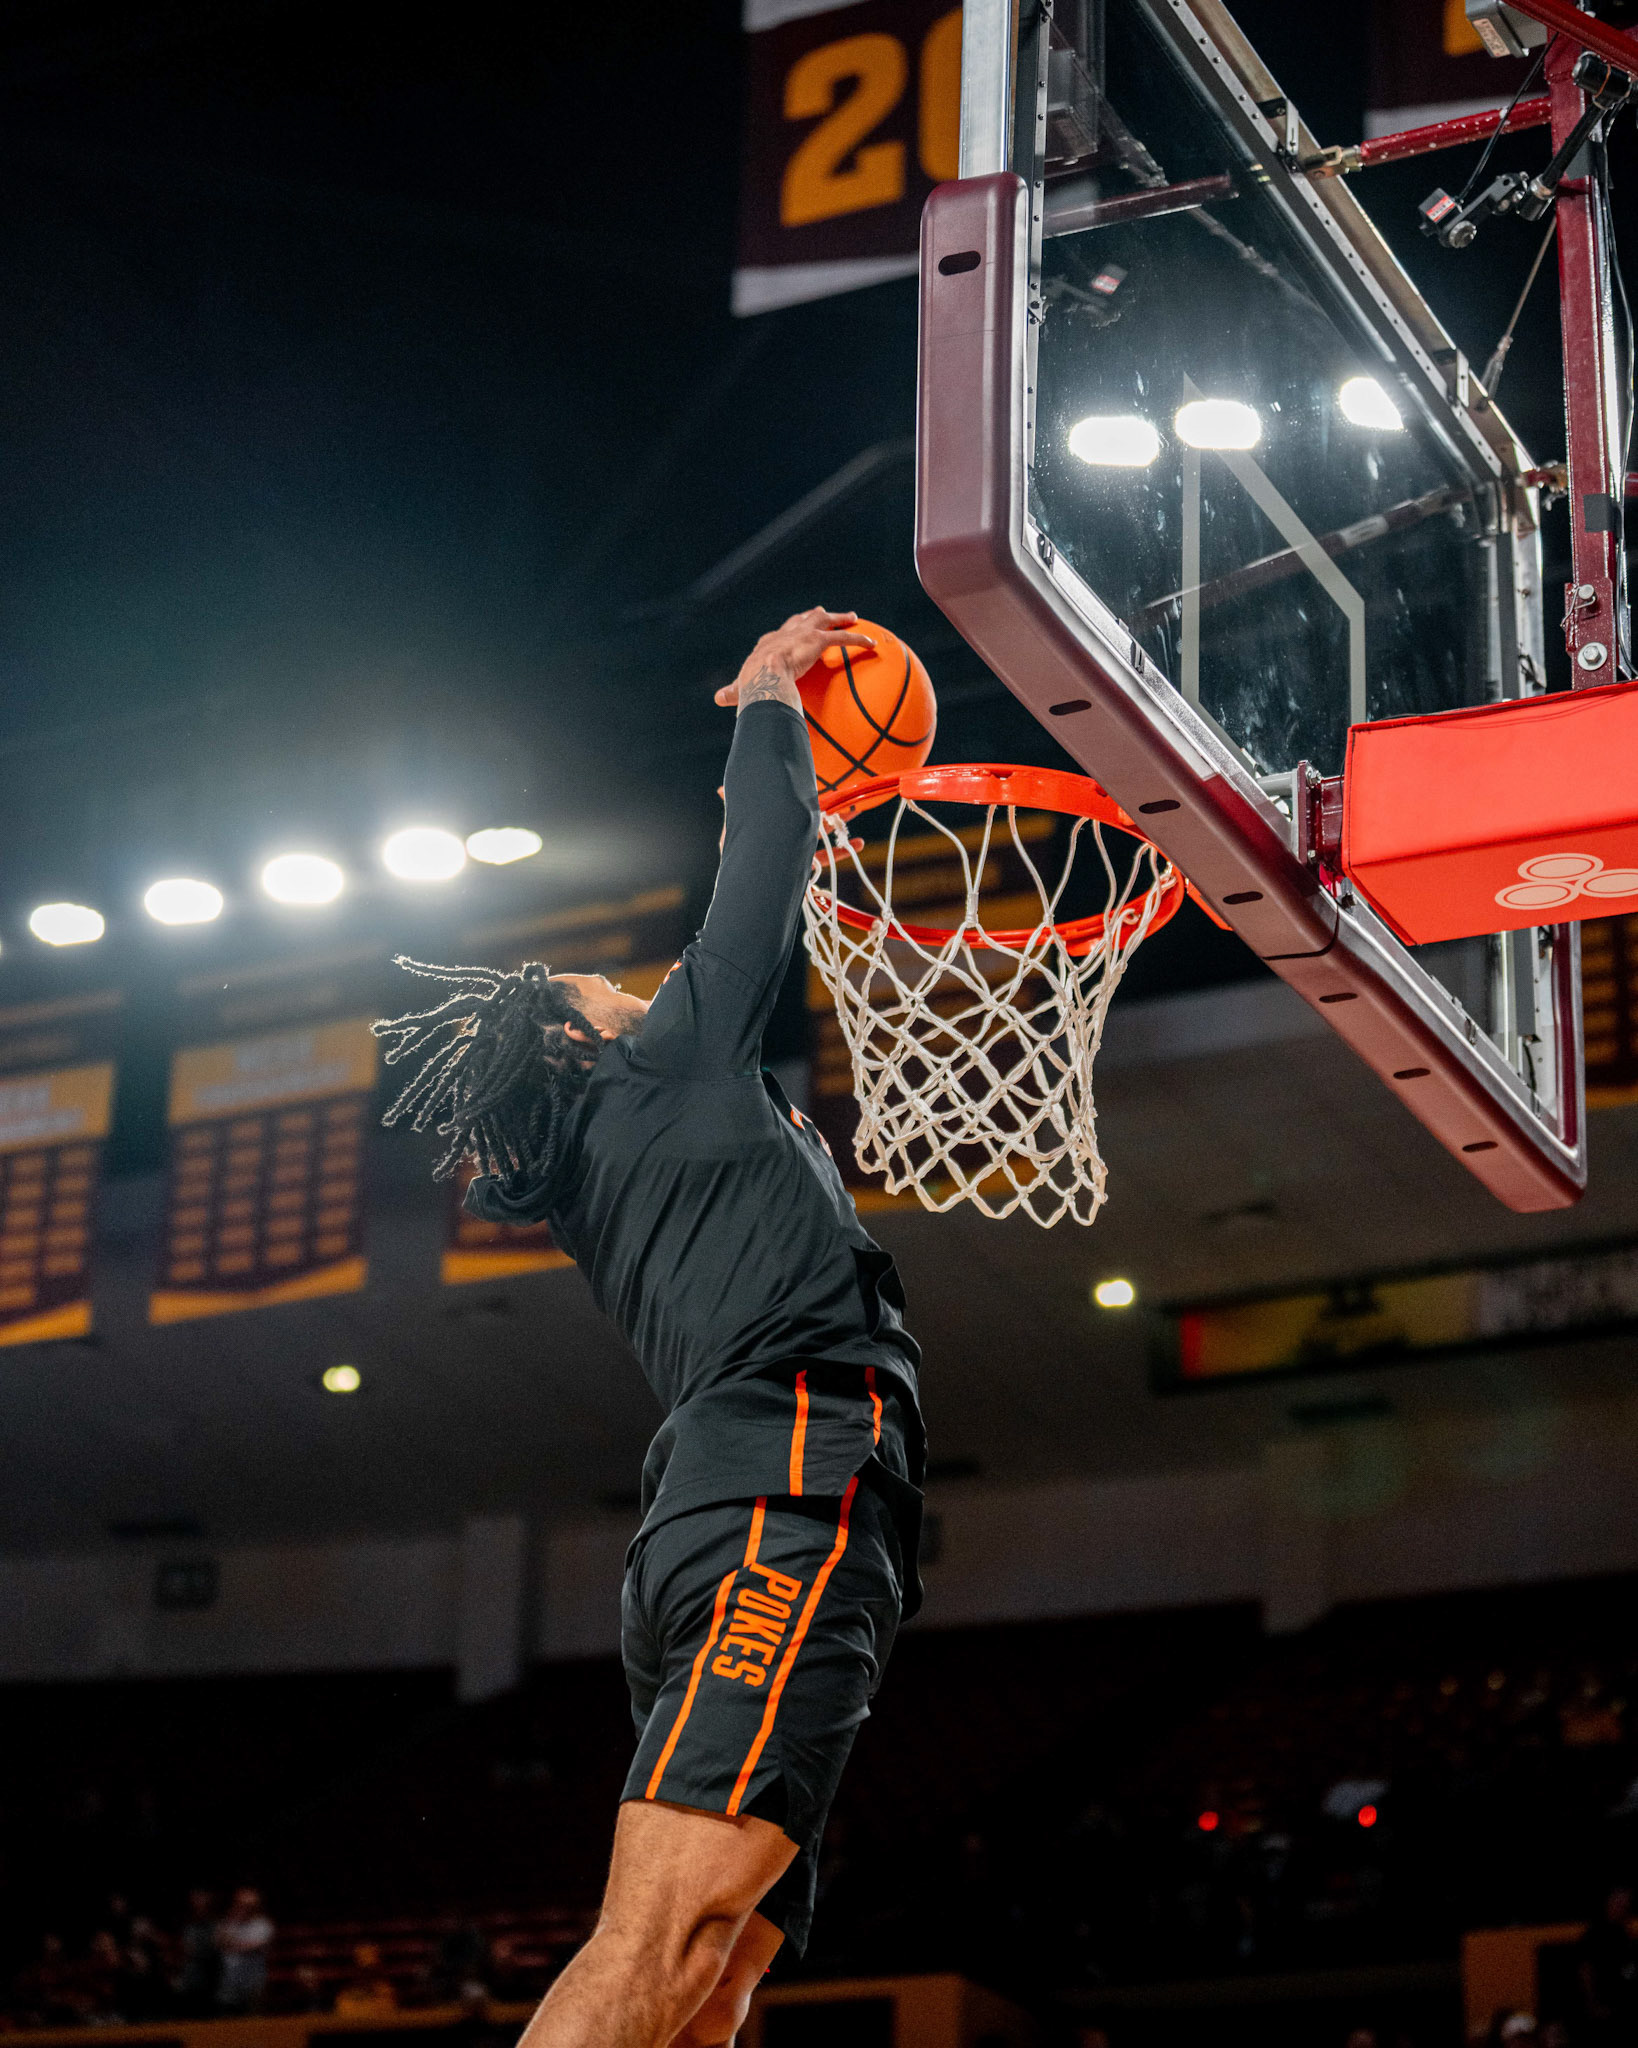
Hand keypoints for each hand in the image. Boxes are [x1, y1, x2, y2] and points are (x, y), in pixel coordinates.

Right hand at [714, 608, 874, 708]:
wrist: (763, 677)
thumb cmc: (750, 684)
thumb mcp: (740, 688)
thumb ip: (732, 692)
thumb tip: (717, 699)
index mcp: (769, 643)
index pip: (781, 632)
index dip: (789, 628)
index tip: (794, 626)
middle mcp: (786, 633)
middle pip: (803, 618)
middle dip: (815, 615)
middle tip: (824, 612)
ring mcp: (803, 634)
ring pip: (826, 621)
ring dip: (841, 619)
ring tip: (854, 617)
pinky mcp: (817, 641)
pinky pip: (844, 639)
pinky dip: (859, 640)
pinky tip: (872, 644)